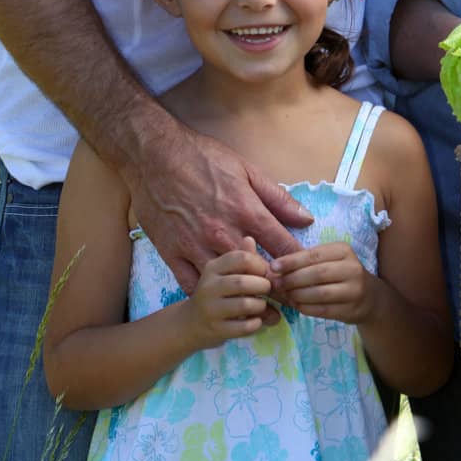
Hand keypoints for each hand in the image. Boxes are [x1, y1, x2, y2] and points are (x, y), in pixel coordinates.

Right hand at [124, 121, 312, 296]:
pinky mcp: (172, 253)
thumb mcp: (247, 170)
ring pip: (227, 283)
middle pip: (258, 271)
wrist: (155, 156)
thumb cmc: (203, 159)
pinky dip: (208, 293)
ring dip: (243, 294)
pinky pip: (192, 284)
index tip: (303, 277)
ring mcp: (196, 245)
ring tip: (256, 305)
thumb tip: (305, 219)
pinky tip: (217, 296)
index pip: (282, 247)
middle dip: (275, 286)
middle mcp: (223, 232)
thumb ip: (277, 198)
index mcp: (246, 211)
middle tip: (285, 297)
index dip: (296, 266)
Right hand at [185, 238, 271, 348]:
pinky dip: (256, 324)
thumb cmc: (214, 294)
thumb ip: (240, 258)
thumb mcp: (223, 273)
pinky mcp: (215, 330)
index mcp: (213, 268)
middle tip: (267, 290)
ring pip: (245, 304)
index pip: (241, 258)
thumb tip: (251, 239)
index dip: (259, 265)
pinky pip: (243, 327)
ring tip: (261, 306)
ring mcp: (210, 309)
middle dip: (263, 286)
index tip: (264, 273)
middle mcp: (209, 286)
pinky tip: (256, 321)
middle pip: (243, 282)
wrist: (189, 324)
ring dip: (261, 306)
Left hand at [268, 242, 374, 325]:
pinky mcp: (351, 310)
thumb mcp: (329, 260)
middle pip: (317, 273)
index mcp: (344, 251)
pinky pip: (324, 310)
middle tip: (276, 284)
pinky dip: (307, 308)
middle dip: (293, 279)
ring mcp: (354, 290)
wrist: (369, 297)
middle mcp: (352, 268)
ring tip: (286, 295)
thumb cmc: (340, 274)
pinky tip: (297, 306)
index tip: (273, 267)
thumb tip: (275, 268)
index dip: (292, 261)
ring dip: (298, 295)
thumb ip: (306, 262)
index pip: (314, 255)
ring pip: (320, 293)